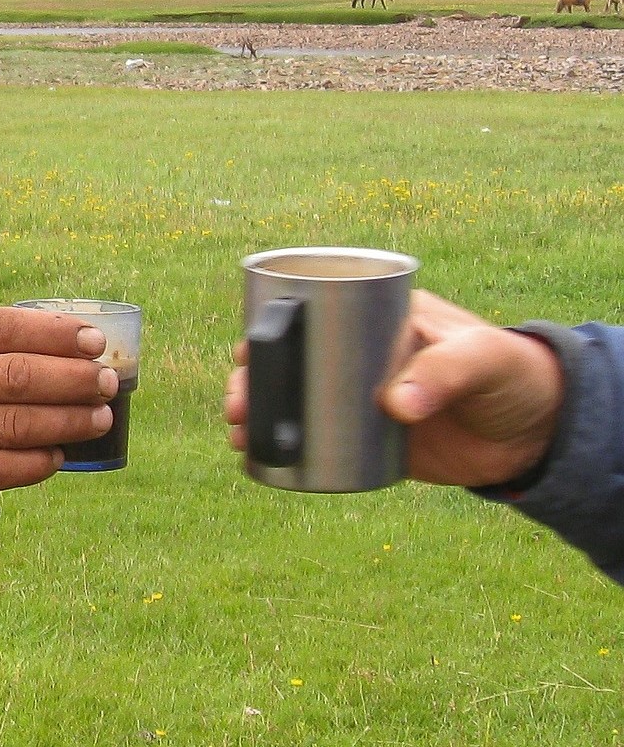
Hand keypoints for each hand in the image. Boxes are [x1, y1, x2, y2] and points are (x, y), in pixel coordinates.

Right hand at [0, 307, 116, 491]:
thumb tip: (64, 341)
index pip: (4, 329)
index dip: (54, 334)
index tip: (95, 341)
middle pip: (16, 377)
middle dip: (72, 380)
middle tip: (107, 382)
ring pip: (13, 425)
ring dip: (65, 422)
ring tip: (101, 419)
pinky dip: (32, 464)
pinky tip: (58, 456)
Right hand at [223, 290, 563, 486]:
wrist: (539, 432)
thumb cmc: (511, 372)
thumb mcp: (480, 358)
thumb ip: (443, 373)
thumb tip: (394, 406)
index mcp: (377, 321)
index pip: (309, 317)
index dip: (268, 333)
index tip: (243, 354)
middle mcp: (360, 358)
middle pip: (290, 364)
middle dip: (253, 382)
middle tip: (238, 404)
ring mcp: (362, 400)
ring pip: (296, 404)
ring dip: (260, 415)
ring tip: (240, 434)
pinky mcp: (372, 440)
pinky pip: (319, 444)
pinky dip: (287, 451)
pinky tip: (259, 460)